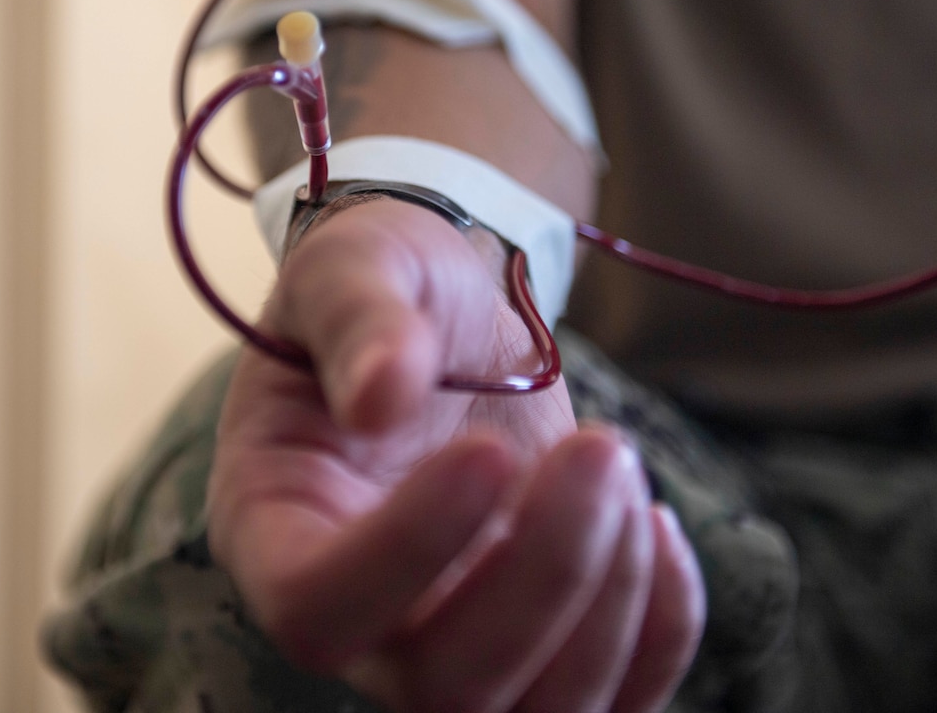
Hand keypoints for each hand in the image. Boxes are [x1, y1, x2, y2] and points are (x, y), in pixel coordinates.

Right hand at [208, 199, 705, 711]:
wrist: (445, 312)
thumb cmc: (383, 286)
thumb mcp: (354, 266)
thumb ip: (358, 321)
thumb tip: (379, 394)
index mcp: (276, 528)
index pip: (318, 604)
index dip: (408, 551)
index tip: (488, 451)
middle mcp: (359, 615)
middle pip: (444, 686)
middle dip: (549, 575)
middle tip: (600, 448)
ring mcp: (451, 639)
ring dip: (613, 607)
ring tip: (618, 465)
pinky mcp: (537, 637)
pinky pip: (610, 697)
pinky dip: (660, 632)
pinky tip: (658, 525)